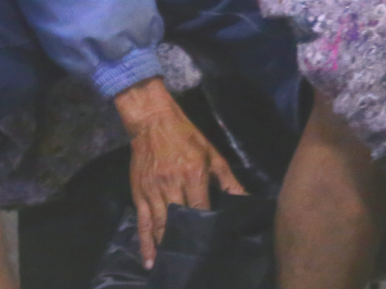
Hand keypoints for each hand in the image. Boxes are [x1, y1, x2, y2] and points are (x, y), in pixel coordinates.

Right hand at [114, 78, 243, 266]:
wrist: (152, 121)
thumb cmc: (186, 136)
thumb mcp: (212, 153)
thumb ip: (229, 179)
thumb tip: (246, 199)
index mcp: (193, 174)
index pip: (201, 208)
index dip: (207, 227)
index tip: (214, 244)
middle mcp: (172, 185)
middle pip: (180, 220)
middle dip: (187, 241)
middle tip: (196, 260)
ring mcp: (153, 191)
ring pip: (161, 226)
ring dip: (167, 246)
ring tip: (175, 263)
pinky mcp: (139, 194)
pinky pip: (142, 223)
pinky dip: (145, 243)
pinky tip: (151, 260)